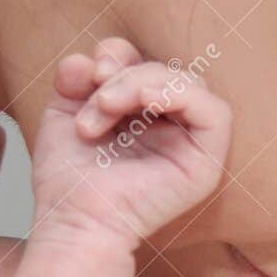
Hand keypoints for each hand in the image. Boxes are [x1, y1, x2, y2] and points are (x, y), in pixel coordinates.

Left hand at [32, 38, 229, 241]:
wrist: (75, 221)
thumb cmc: (69, 181)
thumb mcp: (62, 115)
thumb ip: (74, 80)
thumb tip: (88, 57)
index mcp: (141, 117)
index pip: (145, 64)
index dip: (119, 55)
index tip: (89, 74)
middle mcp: (170, 129)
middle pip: (166, 71)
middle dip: (125, 74)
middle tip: (96, 100)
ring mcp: (191, 146)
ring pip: (189, 84)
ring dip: (141, 83)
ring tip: (106, 106)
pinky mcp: (207, 163)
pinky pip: (215, 113)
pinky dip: (179, 94)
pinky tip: (144, 101)